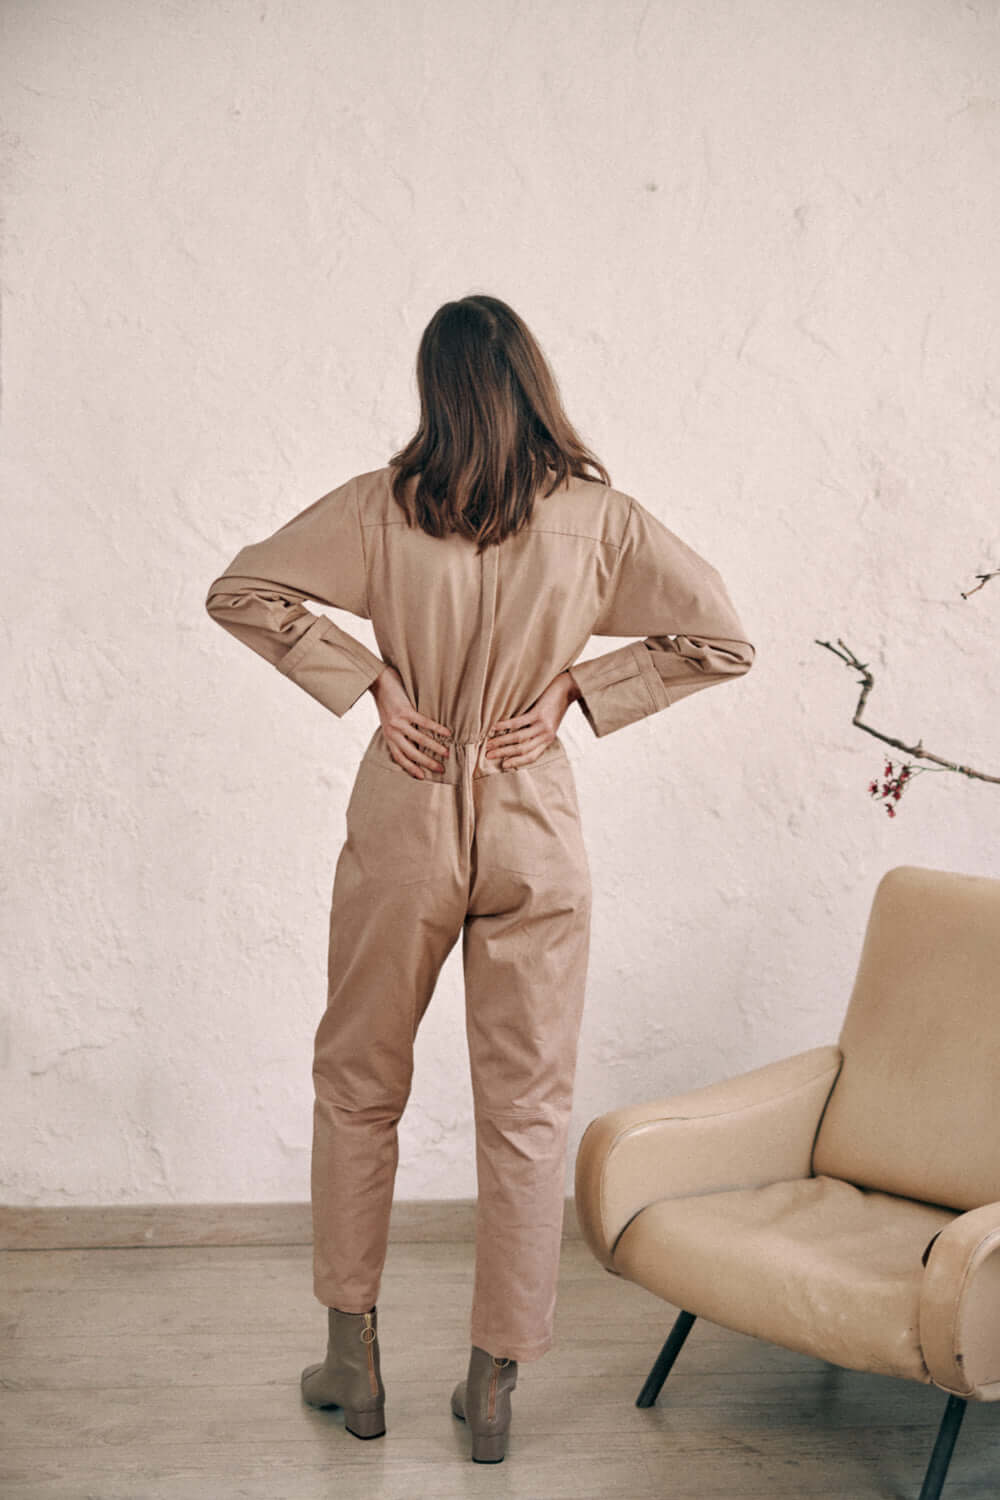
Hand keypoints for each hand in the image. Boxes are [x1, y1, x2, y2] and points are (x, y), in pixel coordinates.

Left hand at [369, 664, 452, 780]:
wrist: (376, 680)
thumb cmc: (386, 699)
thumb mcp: (389, 719)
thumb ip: (400, 730)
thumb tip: (416, 740)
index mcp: (388, 735)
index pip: (399, 757)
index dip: (411, 768)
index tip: (423, 777)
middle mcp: (392, 732)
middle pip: (411, 752)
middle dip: (426, 763)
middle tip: (441, 769)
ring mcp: (398, 722)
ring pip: (419, 740)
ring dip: (434, 747)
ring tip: (446, 753)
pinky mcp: (404, 710)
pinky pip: (423, 722)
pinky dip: (436, 728)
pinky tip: (447, 733)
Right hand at [484, 671, 578, 768]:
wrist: (568, 688)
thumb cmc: (555, 705)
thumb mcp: (549, 723)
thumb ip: (536, 733)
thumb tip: (515, 740)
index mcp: (548, 740)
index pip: (532, 757)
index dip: (517, 762)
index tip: (503, 765)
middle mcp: (546, 735)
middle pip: (522, 750)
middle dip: (504, 754)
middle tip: (488, 756)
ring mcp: (543, 725)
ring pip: (519, 738)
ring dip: (501, 742)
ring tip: (489, 743)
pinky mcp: (539, 713)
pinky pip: (519, 722)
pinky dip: (505, 726)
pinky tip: (495, 727)